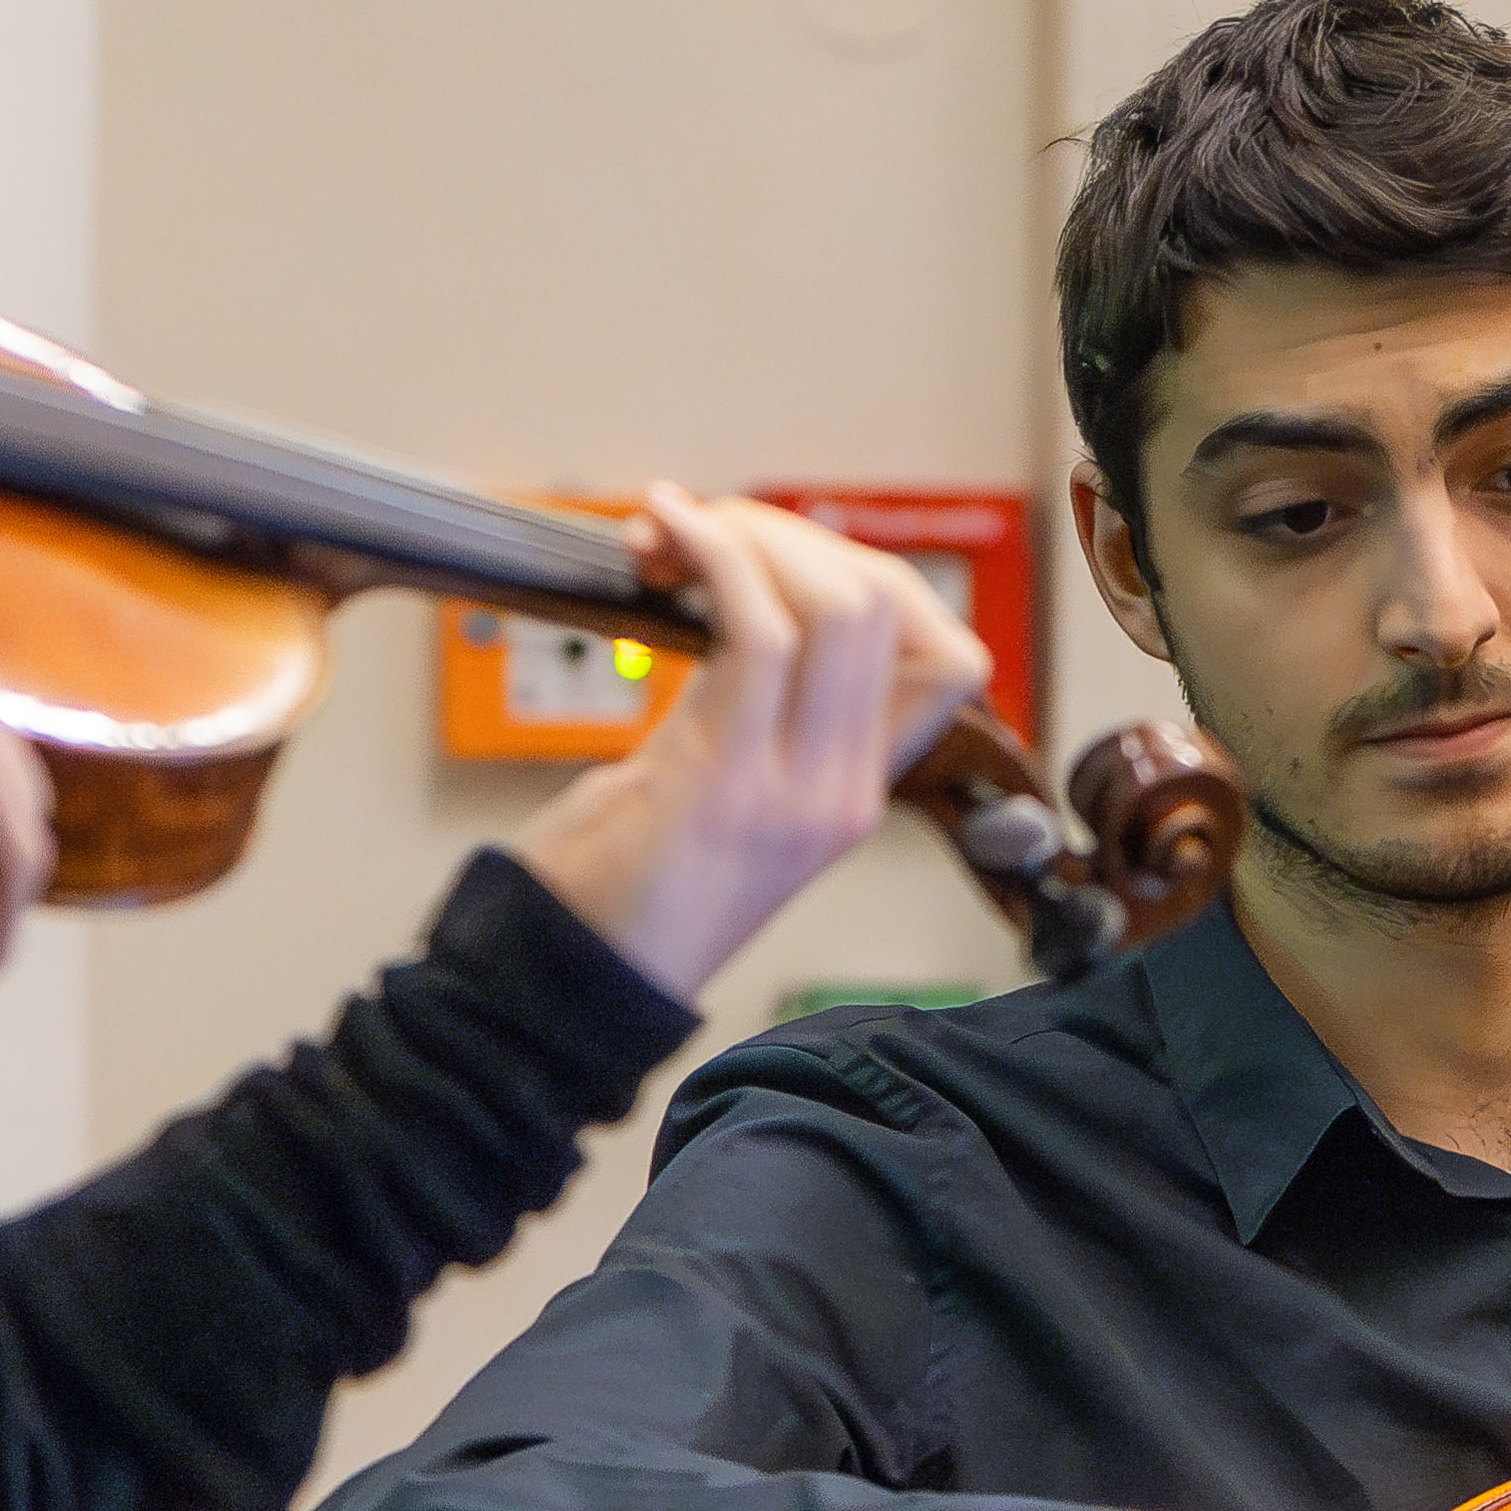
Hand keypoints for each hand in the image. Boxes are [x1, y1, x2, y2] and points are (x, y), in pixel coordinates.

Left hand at [506, 491, 1000, 999]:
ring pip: (837, 607)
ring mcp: (796, 791)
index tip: (787, 559)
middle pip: (889, 609)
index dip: (878, 579)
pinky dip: (716, 555)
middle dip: (793, 535)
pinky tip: (669, 535)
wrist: (564, 981)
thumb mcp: (716, 786)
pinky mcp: (727, 781)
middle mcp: (844, 793)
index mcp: (856, 796)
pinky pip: (757, 630)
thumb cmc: (619, 886)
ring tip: (678, 529)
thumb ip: (754, 707)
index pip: (945, 661)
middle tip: (708, 529)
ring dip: (754, 536)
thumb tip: (748, 596)